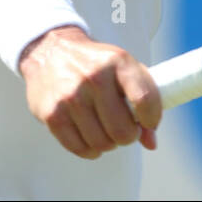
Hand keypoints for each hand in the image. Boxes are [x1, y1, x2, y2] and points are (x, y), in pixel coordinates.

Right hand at [20, 26, 161, 158]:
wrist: (50, 51)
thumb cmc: (94, 64)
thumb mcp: (122, 68)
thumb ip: (143, 99)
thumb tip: (151, 143)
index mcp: (117, 61)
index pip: (145, 99)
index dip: (151, 119)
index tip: (147, 122)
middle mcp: (94, 78)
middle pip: (123, 130)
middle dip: (128, 136)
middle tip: (123, 128)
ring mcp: (71, 97)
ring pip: (102, 143)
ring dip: (108, 143)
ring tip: (105, 130)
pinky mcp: (52, 114)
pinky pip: (80, 148)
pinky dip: (90, 150)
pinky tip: (90, 137)